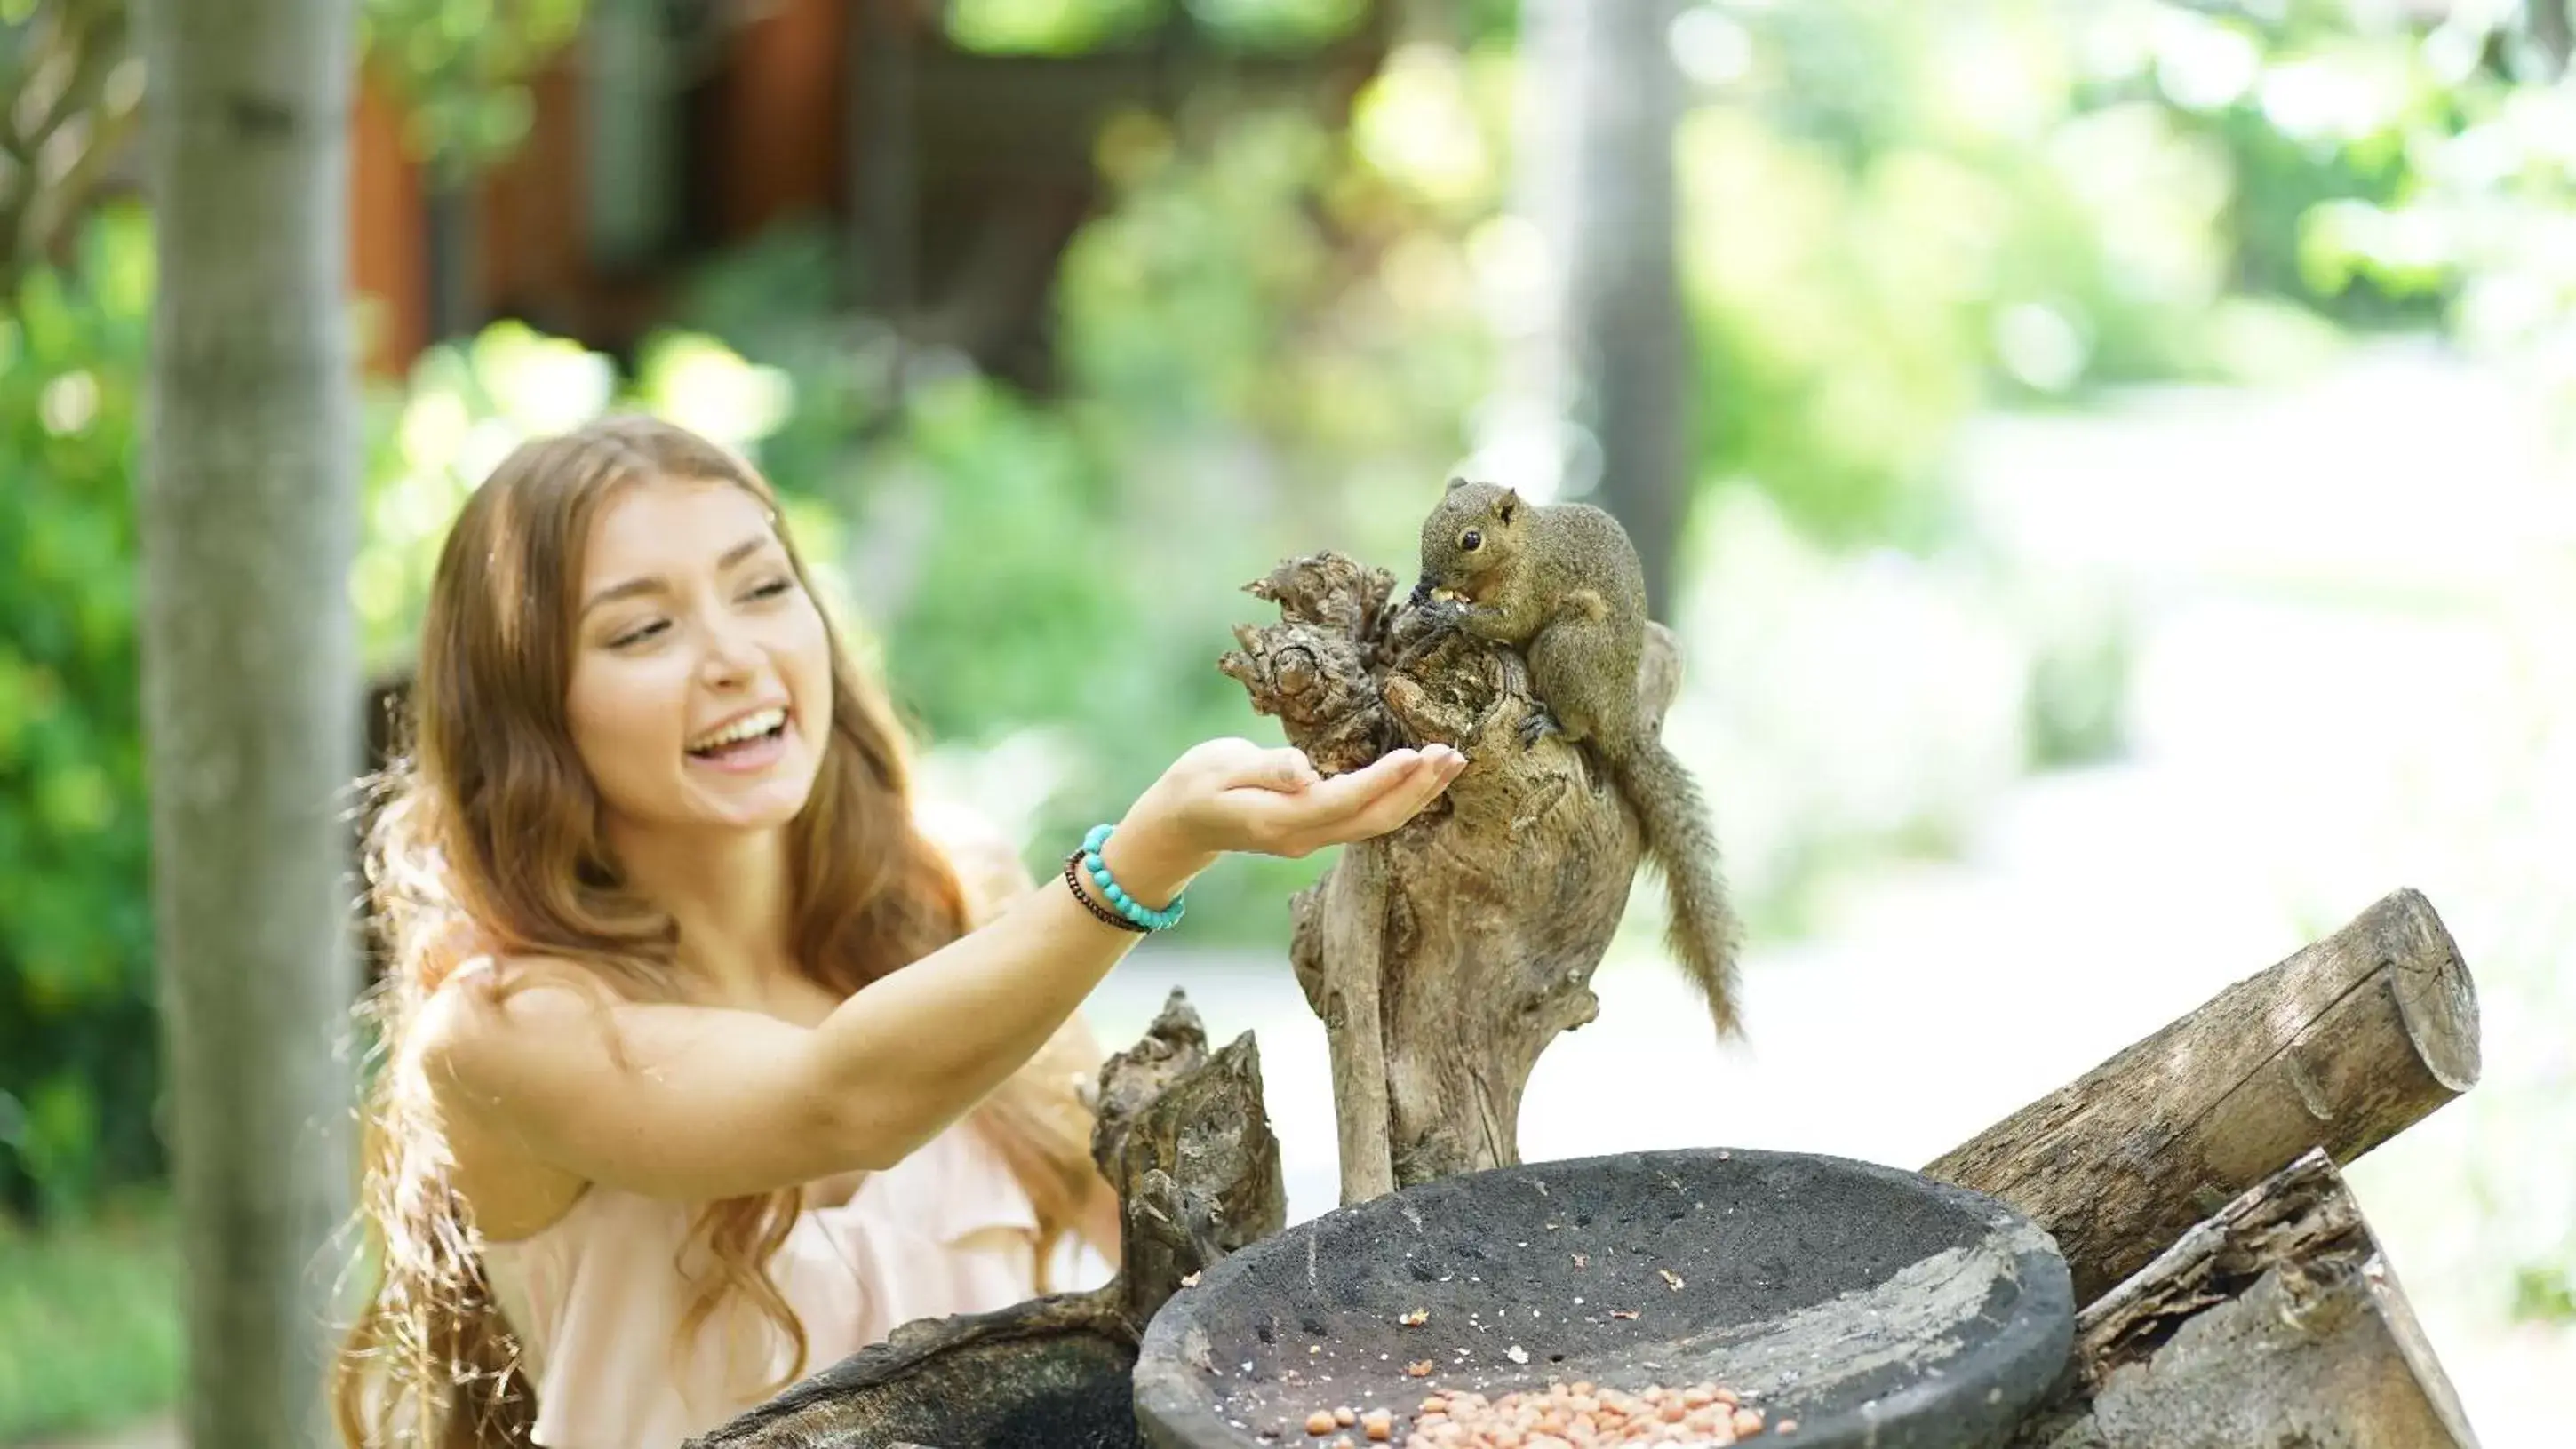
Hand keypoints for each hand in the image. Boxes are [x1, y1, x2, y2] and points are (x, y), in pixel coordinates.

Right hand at [1110, 738, 1467, 893]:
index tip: (1416, 756)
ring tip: (1453, 762)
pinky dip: (1402, 798)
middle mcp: (1304, 838)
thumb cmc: (1195, 786)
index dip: (1381, 781)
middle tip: (1452, 754)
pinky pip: (1369, 819)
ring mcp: (1313, 839)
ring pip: (1377, 823)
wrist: (1180, 823)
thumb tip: (1307, 772)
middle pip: (1372, 819)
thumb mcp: (1219, 769)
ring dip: (1418, 795)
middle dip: (1416, 789)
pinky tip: (1423, 778)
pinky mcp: (1319, 831)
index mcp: (1279, 820)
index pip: (1341, 802)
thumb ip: (1265, 769)